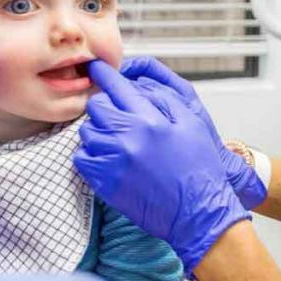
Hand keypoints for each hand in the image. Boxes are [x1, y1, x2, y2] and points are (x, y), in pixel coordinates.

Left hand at [74, 60, 249, 273]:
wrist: (197, 212)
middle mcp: (128, 138)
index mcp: (150, 120)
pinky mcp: (105, 182)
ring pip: (87, 131)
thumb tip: (138, 84)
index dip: (104, 74)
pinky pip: (82, 158)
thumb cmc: (198, 168)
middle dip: (104, 106)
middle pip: (96, 107)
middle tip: (118, 116)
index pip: (116, 87)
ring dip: (98, 131)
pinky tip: (109, 157)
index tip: (96, 68)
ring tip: (118, 140)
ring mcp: (113, 161)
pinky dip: (91, 154)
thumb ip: (163, 99)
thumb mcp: (191, 123)